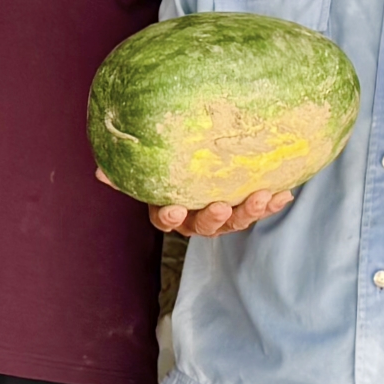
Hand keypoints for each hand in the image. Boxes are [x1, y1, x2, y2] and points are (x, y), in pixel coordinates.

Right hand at [97, 168, 294, 236]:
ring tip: (262, 196)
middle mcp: (195, 219)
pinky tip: (285, 192)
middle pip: (203, 226)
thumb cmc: (168, 163)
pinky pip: (259, 208)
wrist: (201, 158)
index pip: (164, 219)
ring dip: (249, 211)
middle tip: (221, 207)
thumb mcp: (148, 167)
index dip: (168, 216)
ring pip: (235, 221)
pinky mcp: (245, 207)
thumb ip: (126, 170)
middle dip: (213, 218)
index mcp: (169, 212)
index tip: (173, 207)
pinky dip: (271, 202)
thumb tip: (98, 172)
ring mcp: (223, 216)